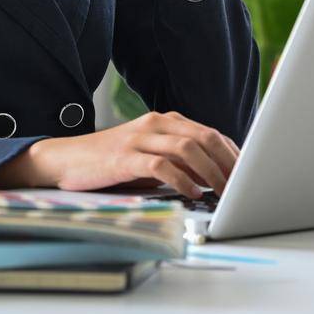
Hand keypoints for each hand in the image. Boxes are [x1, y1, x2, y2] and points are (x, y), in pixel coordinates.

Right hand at [0, 111, 240, 196]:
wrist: (65, 160)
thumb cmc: (111, 162)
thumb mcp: (149, 157)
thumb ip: (178, 161)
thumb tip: (213, 177)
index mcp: (166, 120)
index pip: (210, 132)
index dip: (232, 152)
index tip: (248, 172)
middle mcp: (156, 123)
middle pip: (204, 137)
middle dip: (228, 161)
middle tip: (241, 184)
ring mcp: (139, 137)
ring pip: (187, 148)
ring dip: (209, 171)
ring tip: (221, 190)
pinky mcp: (124, 156)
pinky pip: (161, 165)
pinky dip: (181, 179)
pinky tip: (192, 192)